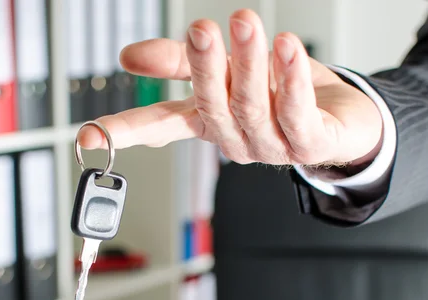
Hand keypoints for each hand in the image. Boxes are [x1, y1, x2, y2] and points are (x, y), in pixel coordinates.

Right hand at [77, 9, 382, 167]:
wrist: (340, 115)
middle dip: (205, 69)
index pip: (159, 126)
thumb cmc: (277, 91)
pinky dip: (292, 82)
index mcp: (208, 121)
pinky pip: (297, 115)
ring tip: (245, 25)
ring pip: (252, 107)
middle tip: (201, 31)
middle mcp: (233, 137)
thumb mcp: (225, 68)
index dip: (124, 131)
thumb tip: (128, 57)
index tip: (87, 137)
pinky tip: (287, 50)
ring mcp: (270, 146)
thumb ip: (181, 61)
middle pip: (210, 108)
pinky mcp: (308, 144)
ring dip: (249, 64)